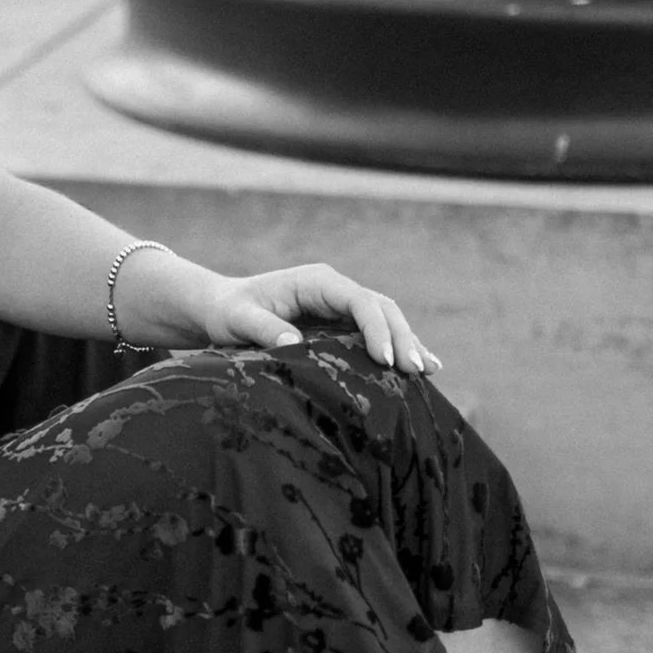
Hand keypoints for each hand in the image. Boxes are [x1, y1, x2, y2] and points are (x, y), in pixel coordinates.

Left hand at [195, 265, 442, 372]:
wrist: (223, 310)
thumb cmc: (229, 312)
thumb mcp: (238, 319)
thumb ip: (263, 329)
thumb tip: (292, 344)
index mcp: (316, 282)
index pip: (357, 300)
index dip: (376, 328)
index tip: (385, 360)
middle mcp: (334, 291)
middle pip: (380, 309)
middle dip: (401, 337)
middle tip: (417, 370)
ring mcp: (341, 307)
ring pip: (385, 321)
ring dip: (408, 343)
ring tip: (430, 371)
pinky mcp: (342, 326)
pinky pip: (376, 335)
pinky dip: (398, 349)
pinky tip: (421, 369)